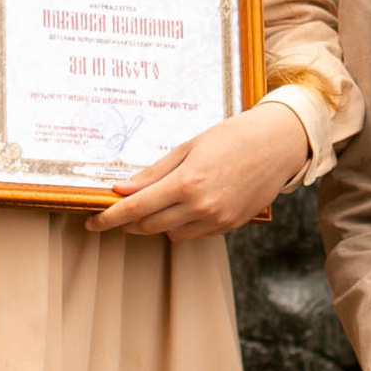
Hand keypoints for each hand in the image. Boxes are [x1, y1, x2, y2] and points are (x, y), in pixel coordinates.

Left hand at [89, 101, 309, 241]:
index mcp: (186, 182)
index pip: (136, 208)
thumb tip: (122, 189)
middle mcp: (200, 206)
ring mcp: (217, 219)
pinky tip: (186, 206)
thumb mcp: (189, 147)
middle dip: (129, 221)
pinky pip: (194, 234)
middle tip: (119, 211)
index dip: (109, 218)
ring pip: (170, 234)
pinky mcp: (230, 226)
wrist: (279, 143)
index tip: (92, 223)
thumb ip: (154, 172)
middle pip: (149, 226)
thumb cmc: (234, 136)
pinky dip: (182, 225)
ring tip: (159, 203)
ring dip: (157, 223)